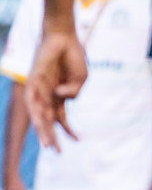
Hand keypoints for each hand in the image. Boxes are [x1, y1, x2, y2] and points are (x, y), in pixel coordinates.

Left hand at [26, 29, 86, 150]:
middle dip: (52, 137)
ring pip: (39, 114)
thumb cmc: (74, 56)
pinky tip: (42, 122)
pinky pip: (32, 100)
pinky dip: (36, 112)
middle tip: (57, 153)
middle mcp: (48, 95)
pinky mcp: (33, 80)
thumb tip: (62, 97)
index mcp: (60, 95)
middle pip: (48, 120)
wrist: (64, 36)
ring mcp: (40, 88)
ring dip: (43, 130)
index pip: (61, 118)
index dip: (68, 130)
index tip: (78, 140)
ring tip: (48, 145)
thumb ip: (74, 92)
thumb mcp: (81, 79)